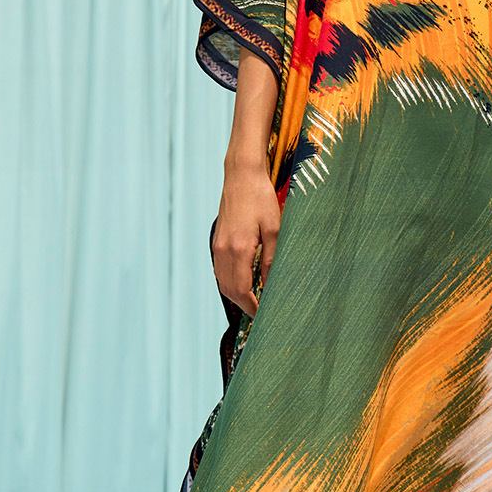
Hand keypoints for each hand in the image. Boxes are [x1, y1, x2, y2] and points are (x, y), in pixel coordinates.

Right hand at [212, 159, 280, 316]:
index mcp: (238, 249)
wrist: (241, 175)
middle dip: (245, 305)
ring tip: (255, 301)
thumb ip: (272, 259)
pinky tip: (245, 282)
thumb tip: (272, 285)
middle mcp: (223, 250)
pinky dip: (231, 282)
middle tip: (262, 313)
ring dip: (237, 295)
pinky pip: (220, 270)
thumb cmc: (260, 198)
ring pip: (222, 282)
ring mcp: (217, 246)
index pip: (241, 290)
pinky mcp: (217, 241)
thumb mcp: (274, 229)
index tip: (265, 315)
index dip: (252, 307)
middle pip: (229, 290)